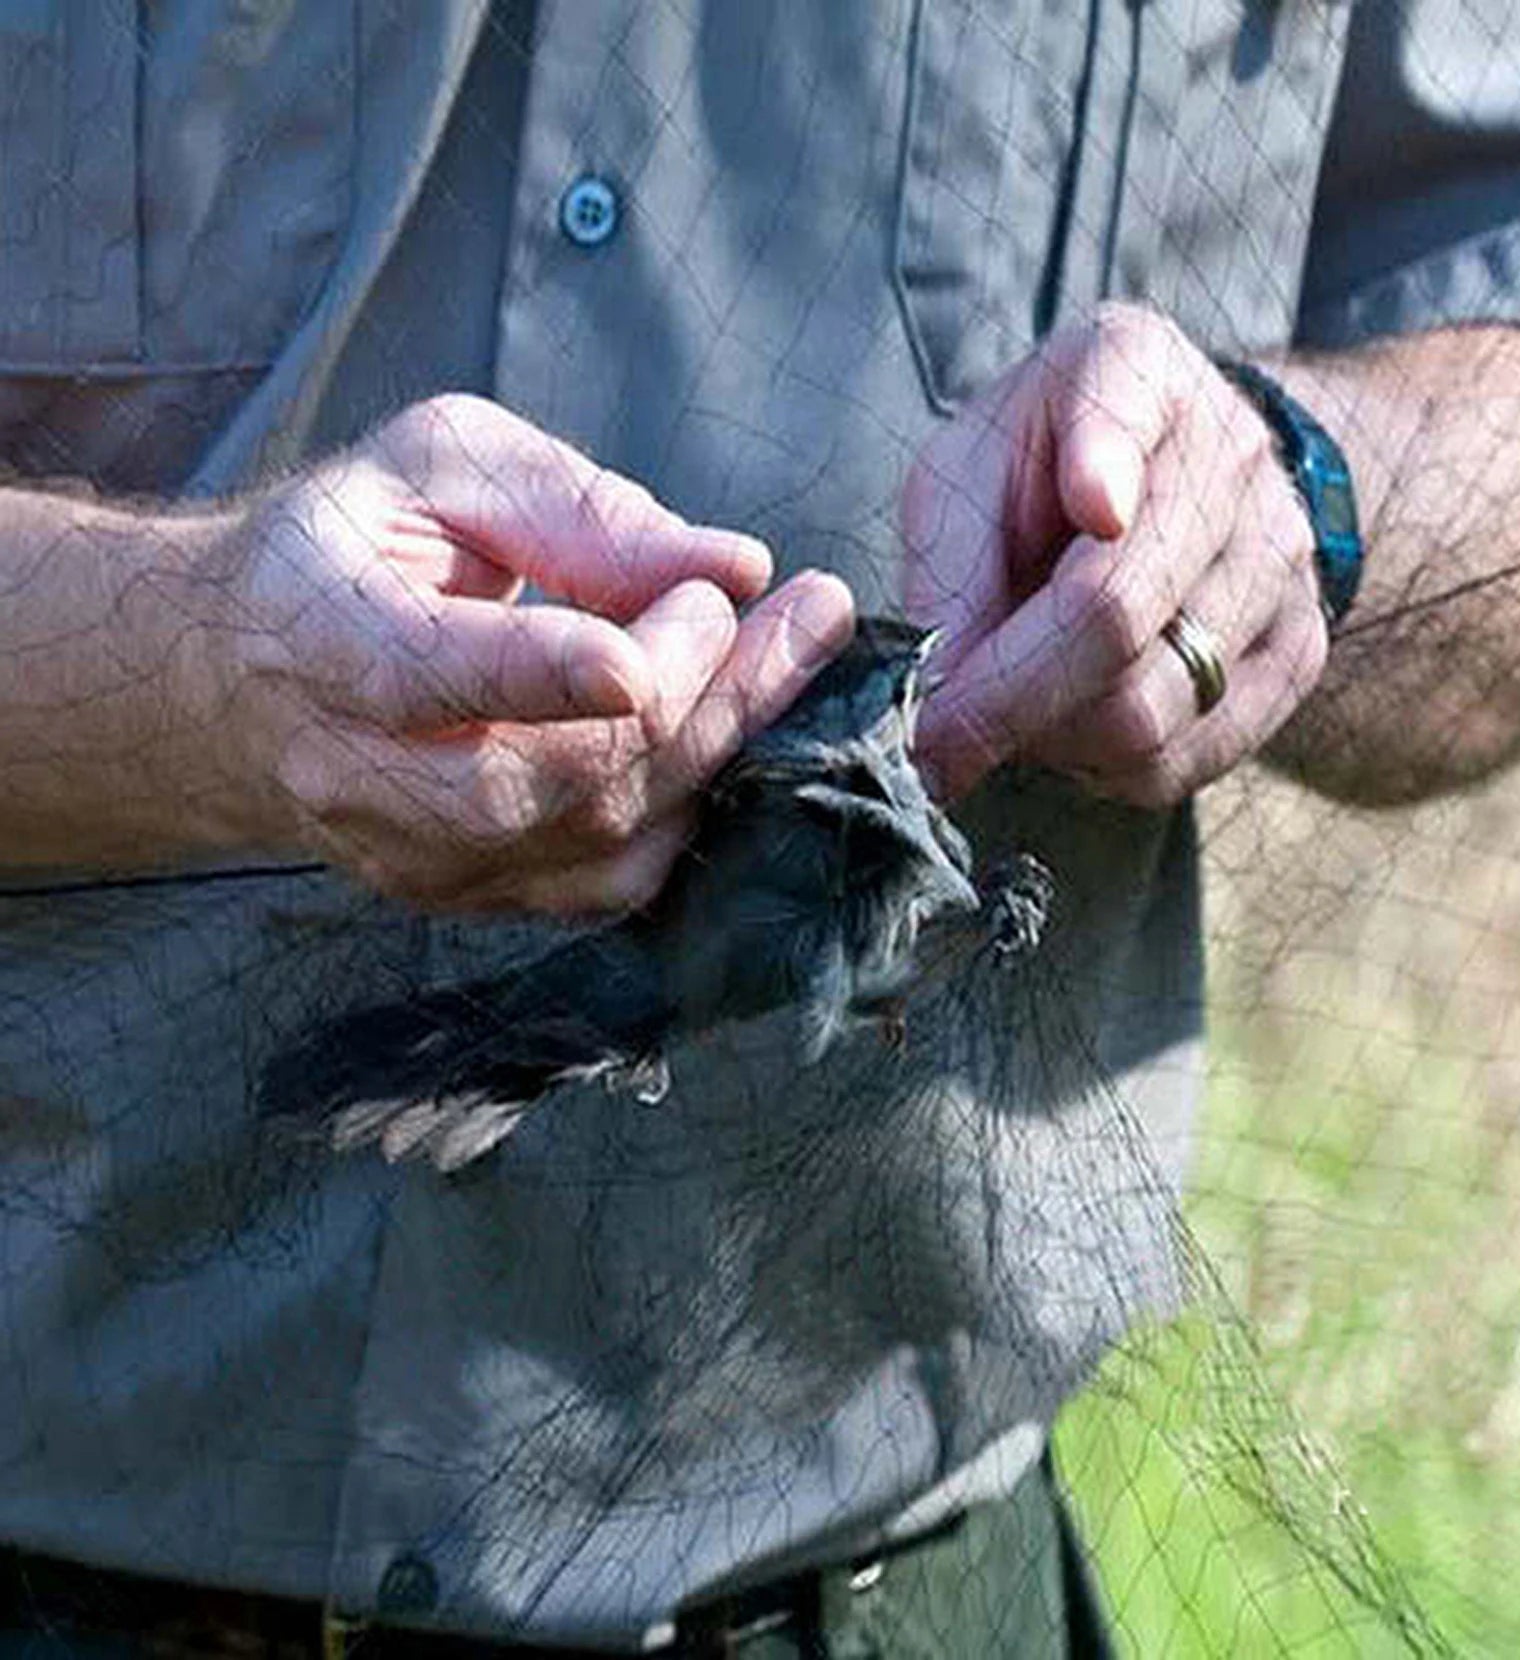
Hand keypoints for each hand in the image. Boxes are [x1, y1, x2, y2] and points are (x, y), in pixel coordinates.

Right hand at [180, 394, 853, 911]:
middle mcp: (357, 776)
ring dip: (722, 745)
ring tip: (793, 654)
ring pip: (601, 838)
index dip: (558, 663)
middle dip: (701, 693)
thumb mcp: (437, 464)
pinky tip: (730, 725)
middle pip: (553, 776)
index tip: (697, 611)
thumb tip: (731, 567)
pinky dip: (693, 806)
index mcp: (321, 639)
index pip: (428, 673)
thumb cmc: (353, 545)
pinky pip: (612, 881)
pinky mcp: (470, 898)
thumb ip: (572, 508)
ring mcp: (416, 858)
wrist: (241, 680)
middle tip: (807, 613)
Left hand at [902, 303, 1327, 805]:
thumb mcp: (964, 478)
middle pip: (1115, 613)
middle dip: (999, 699)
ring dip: (1050, 740)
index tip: (1095, 506)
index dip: (1107, 464)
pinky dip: (1104, 770)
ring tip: (1015, 709)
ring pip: (1146, 710)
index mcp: (1135, 371)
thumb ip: (946, 569)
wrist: (1163, 489)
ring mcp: (1278, 558)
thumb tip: (938, 697)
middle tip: (936, 734)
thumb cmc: (1036, 478)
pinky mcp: (1295, 652)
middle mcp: (1230, 454)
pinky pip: (1183, 760)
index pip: (1125, 414)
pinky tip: (1075, 727)